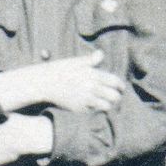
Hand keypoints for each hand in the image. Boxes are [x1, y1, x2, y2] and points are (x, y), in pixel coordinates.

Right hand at [0, 52, 125, 114]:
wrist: (44, 83)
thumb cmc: (60, 70)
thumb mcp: (75, 62)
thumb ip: (90, 60)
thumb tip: (101, 53)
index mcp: (93, 74)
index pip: (114, 82)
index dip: (120, 86)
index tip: (121, 88)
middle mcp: (91, 87)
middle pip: (114, 96)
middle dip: (116, 97)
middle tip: (115, 97)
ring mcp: (86, 99)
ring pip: (106, 106)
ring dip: (108, 105)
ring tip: (106, 103)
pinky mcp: (79, 108)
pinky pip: (94, 111)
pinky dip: (96, 110)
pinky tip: (93, 107)